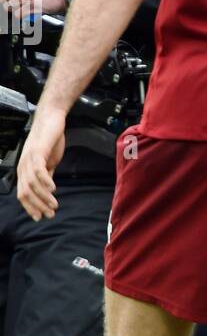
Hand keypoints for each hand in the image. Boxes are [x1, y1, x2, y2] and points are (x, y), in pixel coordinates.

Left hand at [16, 106, 65, 220]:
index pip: (22, 194)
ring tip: (55, 205)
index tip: (41, 216)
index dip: (30, 207)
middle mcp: (22, 166)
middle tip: (50, 214)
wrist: (51, 119)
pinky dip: (46, 182)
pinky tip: (54, 189)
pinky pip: (39, 172)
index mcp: (23, 170)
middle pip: (25, 193)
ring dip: (44, 198)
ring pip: (32, 185)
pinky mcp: (37, 153)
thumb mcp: (48, 161)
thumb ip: (46, 175)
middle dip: (37, 206)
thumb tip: (47, 190)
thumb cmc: (50, 140)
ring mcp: (29, 159)